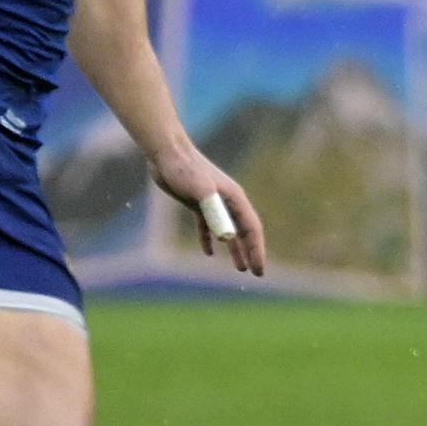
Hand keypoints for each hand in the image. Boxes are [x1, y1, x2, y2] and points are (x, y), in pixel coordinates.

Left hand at [151, 146, 266, 275]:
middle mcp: (227, 201)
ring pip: (229, 230)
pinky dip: (210, 239)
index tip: (259, 270)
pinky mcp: (197, 202)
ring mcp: (212, 202)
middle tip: (257, 273)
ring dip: (236, 249)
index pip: (251, 229)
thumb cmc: (184, 168)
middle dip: (252, 252)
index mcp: (234, 199)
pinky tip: (208, 253)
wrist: (166, 152)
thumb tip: (228, 237)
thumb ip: (214, 211)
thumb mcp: (200, 189)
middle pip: (244, 231)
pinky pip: (208, 226)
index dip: (257, 250)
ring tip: (240, 268)